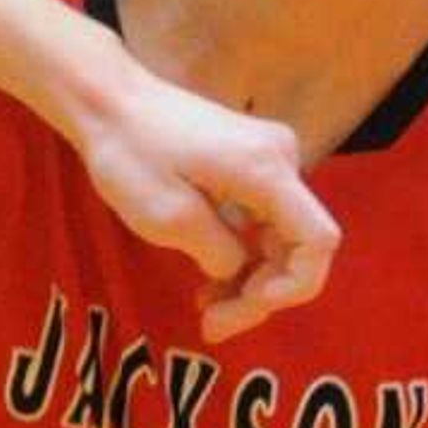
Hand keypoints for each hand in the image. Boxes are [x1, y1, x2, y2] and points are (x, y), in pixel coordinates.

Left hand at [71, 72, 336, 342]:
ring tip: (207, 309)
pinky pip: (261, 221)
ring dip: (250, 280)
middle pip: (298, 245)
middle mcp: (280, 160)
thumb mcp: (170, 219)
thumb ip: (221, 255)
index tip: (251, 305)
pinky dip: (241, 255)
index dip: (296, 286)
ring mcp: (267, 160)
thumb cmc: (130, 153)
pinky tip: (210, 282)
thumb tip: (239, 271)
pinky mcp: (249, 164)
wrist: (108, 101)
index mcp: (268, 170)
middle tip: (214, 326)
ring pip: (279, 238)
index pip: (319, 240)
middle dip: (262, 293)